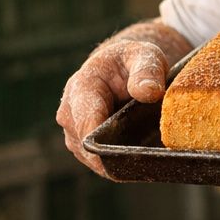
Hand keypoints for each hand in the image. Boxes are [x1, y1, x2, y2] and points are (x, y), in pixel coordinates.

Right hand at [56, 39, 170, 177]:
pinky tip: (137, 158)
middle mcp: (70, 113)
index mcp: (81, 87)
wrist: (122, 69)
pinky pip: (98, 163)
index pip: (87, 122)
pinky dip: (117, 163)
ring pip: (93, 160)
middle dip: (116, 154)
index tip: (130, 154)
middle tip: (148, 156)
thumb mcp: (145, 56)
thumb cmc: (132, 61)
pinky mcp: (82, 146)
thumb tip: (149, 92)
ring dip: (117, 160)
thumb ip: (147, 71)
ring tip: (144, 153)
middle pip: (88, 147)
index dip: (106, 143)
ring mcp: (73, 132)